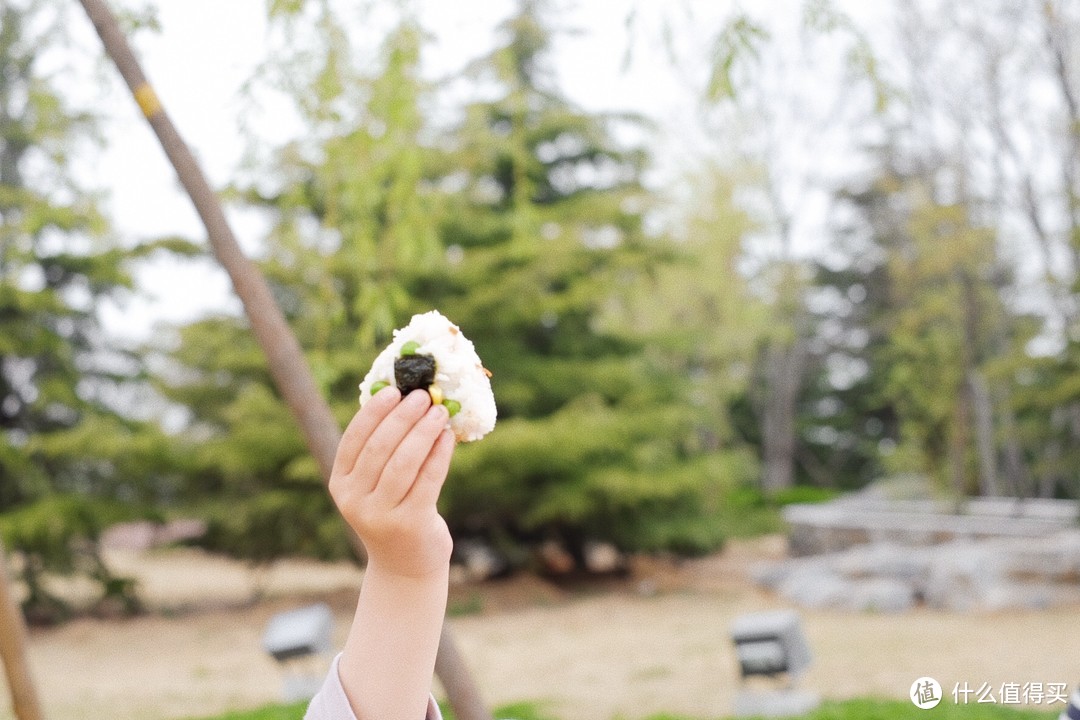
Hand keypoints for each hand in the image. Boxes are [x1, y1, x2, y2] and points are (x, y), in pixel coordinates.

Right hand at [330, 388, 454, 579]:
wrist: (405, 564)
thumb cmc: (392, 510)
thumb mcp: (375, 484)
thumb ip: (382, 450)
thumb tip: (405, 398)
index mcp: (340, 483)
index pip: (354, 439)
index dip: (373, 412)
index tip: (393, 390)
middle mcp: (354, 500)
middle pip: (380, 448)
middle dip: (403, 417)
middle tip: (423, 396)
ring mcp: (381, 515)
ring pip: (404, 462)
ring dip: (424, 432)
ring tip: (439, 412)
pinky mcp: (410, 524)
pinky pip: (428, 480)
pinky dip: (440, 454)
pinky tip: (448, 437)